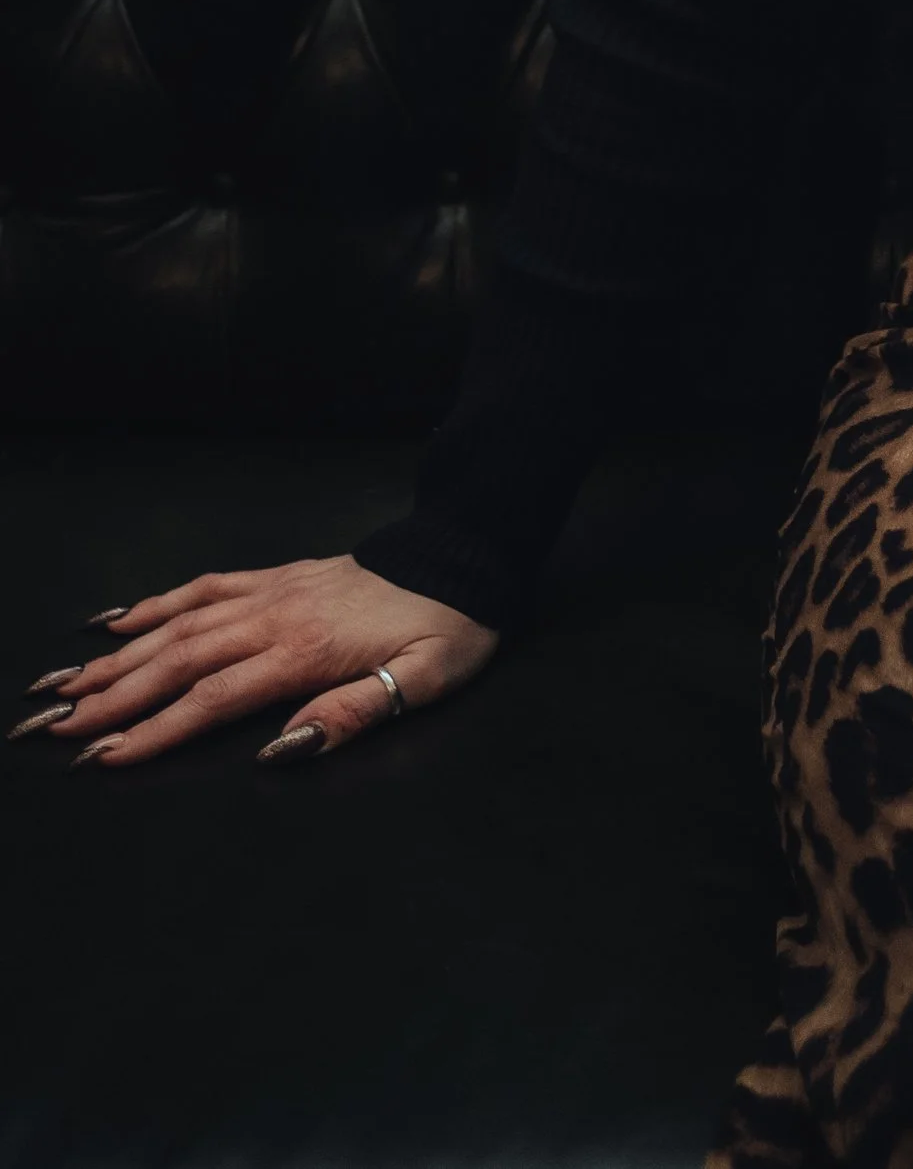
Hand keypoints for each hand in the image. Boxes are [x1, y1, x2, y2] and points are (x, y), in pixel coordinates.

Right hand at [11, 555, 497, 769]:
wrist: (464, 557)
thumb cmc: (448, 628)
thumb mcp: (424, 680)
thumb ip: (352, 713)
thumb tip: (280, 749)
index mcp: (304, 651)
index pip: (212, 699)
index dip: (154, 730)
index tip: (99, 757)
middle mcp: (274, 617)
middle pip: (177, 661)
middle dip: (108, 699)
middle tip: (47, 727)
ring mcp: (270, 591)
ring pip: (178, 624)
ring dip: (116, 656)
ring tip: (61, 684)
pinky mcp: (275, 575)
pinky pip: (204, 586)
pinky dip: (155, 603)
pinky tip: (115, 620)